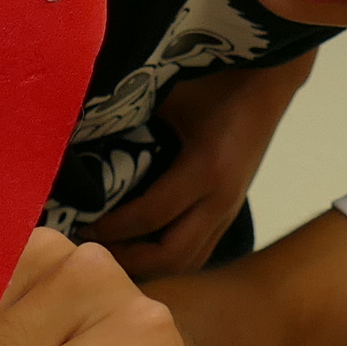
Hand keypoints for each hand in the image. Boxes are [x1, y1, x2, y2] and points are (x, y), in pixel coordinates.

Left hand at [84, 54, 317, 280]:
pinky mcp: (232, 210)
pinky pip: (200, 250)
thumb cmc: (216, 81)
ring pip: (189, 261)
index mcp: (206, 169)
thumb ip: (130, 123)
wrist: (269, 79)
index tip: (77, 224)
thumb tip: (79, 142)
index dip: (111, 226)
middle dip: (127, 260)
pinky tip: (139, 249)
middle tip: (89, 250)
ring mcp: (231, 209)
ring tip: (109, 256)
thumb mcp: (169, 98)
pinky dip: (168, 258)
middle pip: (171, 255)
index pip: (150, 215)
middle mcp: (222, 199)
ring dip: (149, 266)